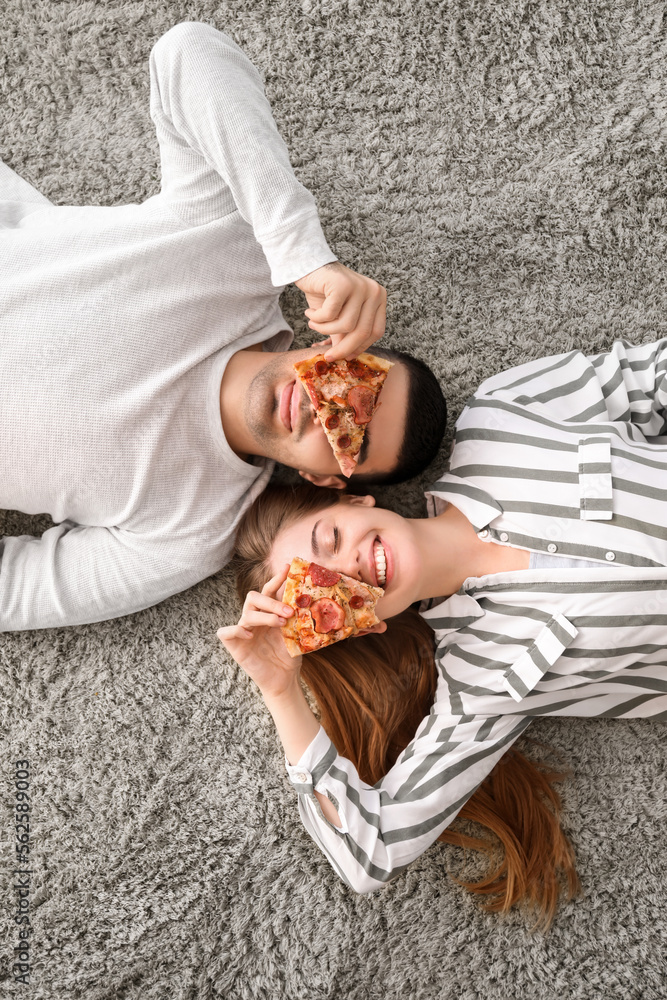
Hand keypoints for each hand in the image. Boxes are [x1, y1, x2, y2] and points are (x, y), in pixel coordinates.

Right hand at [216, 567, 301, 699]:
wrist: (284, 679)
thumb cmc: (289, 656)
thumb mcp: (296, 633)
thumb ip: (297, 617)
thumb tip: (311, 599)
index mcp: (268, 612)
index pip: (269, 590)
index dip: (276, 578)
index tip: (287, 568)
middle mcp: (254, 618)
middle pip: (254, 597)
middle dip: (271, 601)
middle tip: (288, 611)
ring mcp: (243, 630)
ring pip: (247, 613)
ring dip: (265, 616)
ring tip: (280, 624)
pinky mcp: (234, 645)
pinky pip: (226, 632)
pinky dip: (236, 630)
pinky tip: (249, 635)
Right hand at [294, 261, 386, 360]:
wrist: (308, 267)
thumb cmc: (325, 294)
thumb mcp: (340, 318)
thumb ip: (346, 335)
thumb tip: (347, 357)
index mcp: (379, 299)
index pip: (376, 331)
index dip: (360, 347)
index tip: (345, 357)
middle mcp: (374, 291)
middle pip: (362, 331)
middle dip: (342, 348)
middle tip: (327, 356)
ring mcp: (360, 286)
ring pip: (346, 325)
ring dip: (324, 329)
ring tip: (313, 324)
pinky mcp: (343, 284)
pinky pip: (330, 314)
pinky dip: (317, 318)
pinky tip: (310, 313)